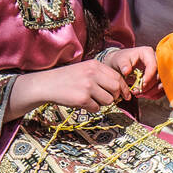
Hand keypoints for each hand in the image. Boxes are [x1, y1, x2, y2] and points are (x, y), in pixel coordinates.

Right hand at [7, 60, 131, 119]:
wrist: (47, 84)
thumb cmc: (68, 78)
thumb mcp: (85, 70)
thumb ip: (101, 76)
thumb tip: (121, 89)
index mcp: (95, 65)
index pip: (118, 77)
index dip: (123, 88)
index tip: (125, 95)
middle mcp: (92, 74)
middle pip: (116, 89)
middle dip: (115, 96)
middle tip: (107, 99)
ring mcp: (87, 86)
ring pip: (108, 100)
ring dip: (102, 103)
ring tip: (90, 99)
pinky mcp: (82, 99)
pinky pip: (97, 108)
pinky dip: (92, 108)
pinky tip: (82, 102)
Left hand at [102, 46, 161, 98]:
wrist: (122, 64)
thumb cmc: (121, 60)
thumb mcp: (120, 60)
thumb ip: (123, 64)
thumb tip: (126, 71)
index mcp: (148, 53)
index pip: (154, 65)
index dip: (149, 76)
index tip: (141, 85)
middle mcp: (156, 60)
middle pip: (159, 75)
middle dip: (149, 86)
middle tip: (137, 92)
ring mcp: (158, 70)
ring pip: (161, 83)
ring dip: (151, 92)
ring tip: (139, 94)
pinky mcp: (158, 78)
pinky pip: (161, 89)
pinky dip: (153, 94)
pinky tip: (144, 95)